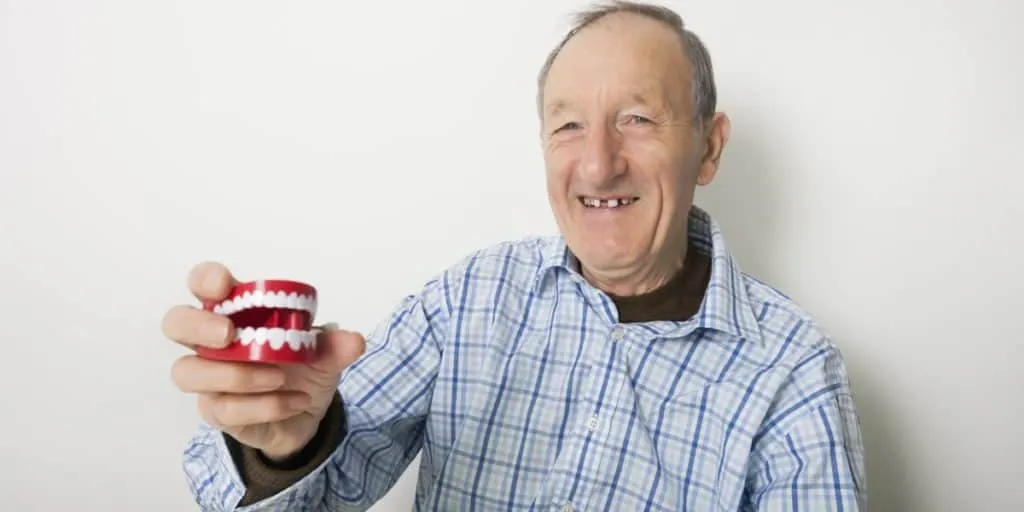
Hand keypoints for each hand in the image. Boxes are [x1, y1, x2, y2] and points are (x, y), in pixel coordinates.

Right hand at [163, 262, 365, 460]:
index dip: (205, 279)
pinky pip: (226, 409)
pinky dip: (265, 406)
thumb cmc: (303, 368)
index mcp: (235, 313)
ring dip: (236, 375)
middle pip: (175, 324)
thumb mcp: (326, 353)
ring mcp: (208, 378)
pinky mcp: (217, 411)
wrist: (306, 414)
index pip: (202, 284)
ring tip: (280, 378)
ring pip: (187, 372)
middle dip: (197, 326)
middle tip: (229, 334)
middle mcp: (212, 343)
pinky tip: (295, 401)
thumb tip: (353, 341)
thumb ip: (335, 344)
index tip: (224, 285)